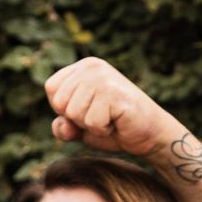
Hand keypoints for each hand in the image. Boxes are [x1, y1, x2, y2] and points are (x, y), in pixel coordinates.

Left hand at [45, 58, 182, 157]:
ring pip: (74, 113)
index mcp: (83, 66)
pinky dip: (103, 130)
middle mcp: (92, 66)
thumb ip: (63, 126)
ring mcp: (103, 78)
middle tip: (101, 117)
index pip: (51, 88)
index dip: (63, 109)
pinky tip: (117, 122)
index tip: (87, 110)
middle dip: (77, 119)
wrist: (150, 134)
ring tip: (110, 119)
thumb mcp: (81, 128)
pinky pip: (91, 123)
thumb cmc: (115, 128)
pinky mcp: (114, 93)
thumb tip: (63, 125)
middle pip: (59, 102)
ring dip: (91, 126)